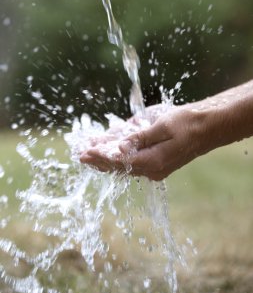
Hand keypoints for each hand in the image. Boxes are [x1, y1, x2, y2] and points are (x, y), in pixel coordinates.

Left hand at [80, 105, 205, 179]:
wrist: (207, 128)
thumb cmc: (187, 123)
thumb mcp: (162, 127)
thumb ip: (139, 139)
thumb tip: (118, 148)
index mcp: (153, 161)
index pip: (119, 162)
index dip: (100, 157)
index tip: (84, 152)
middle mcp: (152, 168)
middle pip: (119, 166)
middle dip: (98, 160)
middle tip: (79, 154)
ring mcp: (154, 167)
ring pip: (124, 165)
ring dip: (105, 159)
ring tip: (87, 153)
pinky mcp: (155, 162)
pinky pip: (132, 162)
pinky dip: (118, 156)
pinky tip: (108, 151)